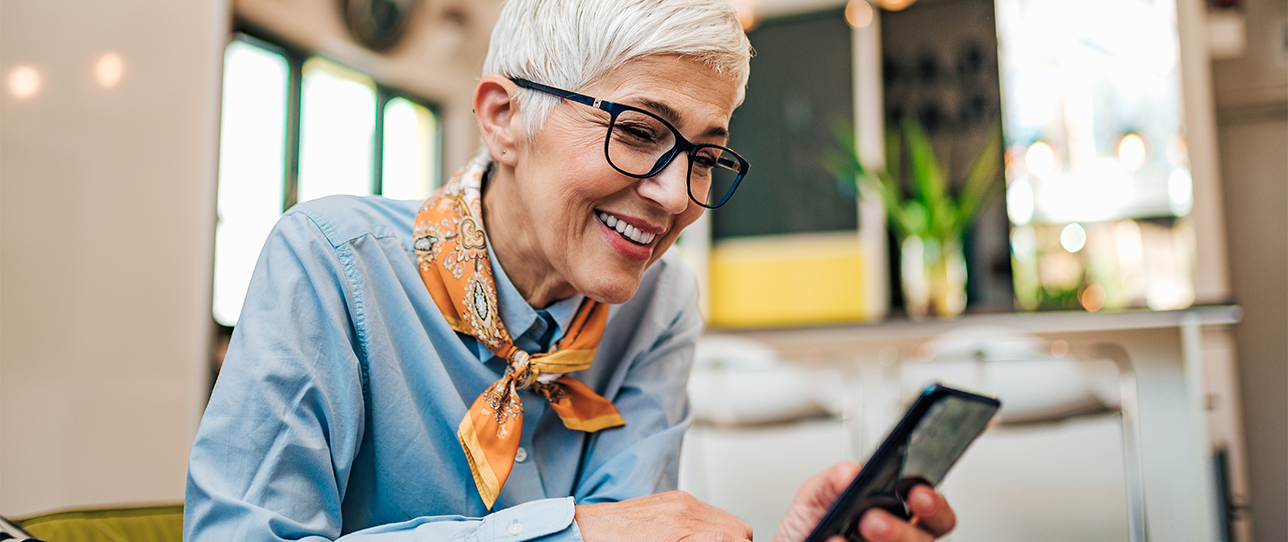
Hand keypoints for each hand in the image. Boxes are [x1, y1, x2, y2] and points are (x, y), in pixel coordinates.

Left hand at [575, 490, 752, 541]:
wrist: (587, 532)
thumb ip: (698, 541)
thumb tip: (717, 540)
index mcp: (681, 529)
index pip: (734, 538)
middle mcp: (684, 510)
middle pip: (738, 529)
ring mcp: (679, 501)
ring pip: (727, 520)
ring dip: (726, 536)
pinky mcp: (673, 498)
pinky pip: (707, 511)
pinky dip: (709, 526)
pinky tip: (695, 538)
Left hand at [770, 462, 956, 541]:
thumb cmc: (809, 533)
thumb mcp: (813, 501)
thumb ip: (830, 483)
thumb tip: (850, 472)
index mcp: (895, 516)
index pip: (932, 511)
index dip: (934, 503)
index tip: (917, 494)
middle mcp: (900, 541)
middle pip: (925, 539)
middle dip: (903, 530)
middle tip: (872, 522)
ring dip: (889, 539)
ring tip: (848, 535)